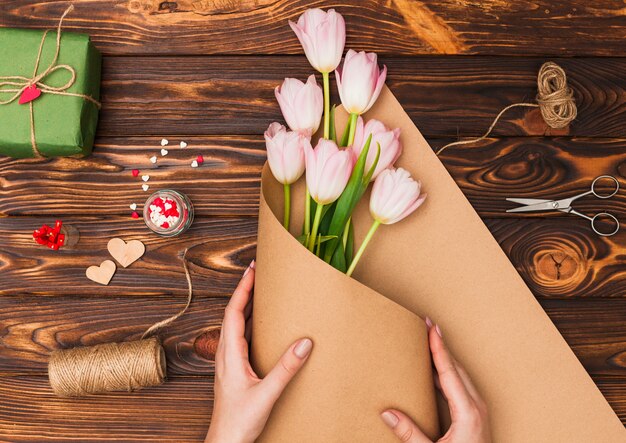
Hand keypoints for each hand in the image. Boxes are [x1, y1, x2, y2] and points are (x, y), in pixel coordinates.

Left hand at [205, 260, 312, 442]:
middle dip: (244, 291)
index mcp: (230, 354)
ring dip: (245, 305)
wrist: (225, 442)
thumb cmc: (239, 421)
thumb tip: (304, 342)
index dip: (242, 290)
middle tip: (256, 272)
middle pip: (232, 313)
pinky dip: (248, 322)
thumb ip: (286, 368)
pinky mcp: (233, 369)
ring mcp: (228, 361)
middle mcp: (225, 354)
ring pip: (233, 325)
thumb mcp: (267, 394)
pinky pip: (238, 337)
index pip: (234, 313)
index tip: (252, 270)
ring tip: (258, 290)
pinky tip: (259, 323)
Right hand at [381, 319, 490, 442]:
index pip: (448, 370)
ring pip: (460, 376)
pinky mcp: (476, 418)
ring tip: (429, 344)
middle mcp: (477, 407)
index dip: (438, 347)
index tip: (431, 327)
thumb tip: (387, 413)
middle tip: (427, 326)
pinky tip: (436, 372)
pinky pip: (461, 387)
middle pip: (456, 368)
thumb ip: (410, 433)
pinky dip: (447, 373)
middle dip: (441, 346)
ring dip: (445, 359)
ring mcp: (479, 412)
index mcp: (468, 412)